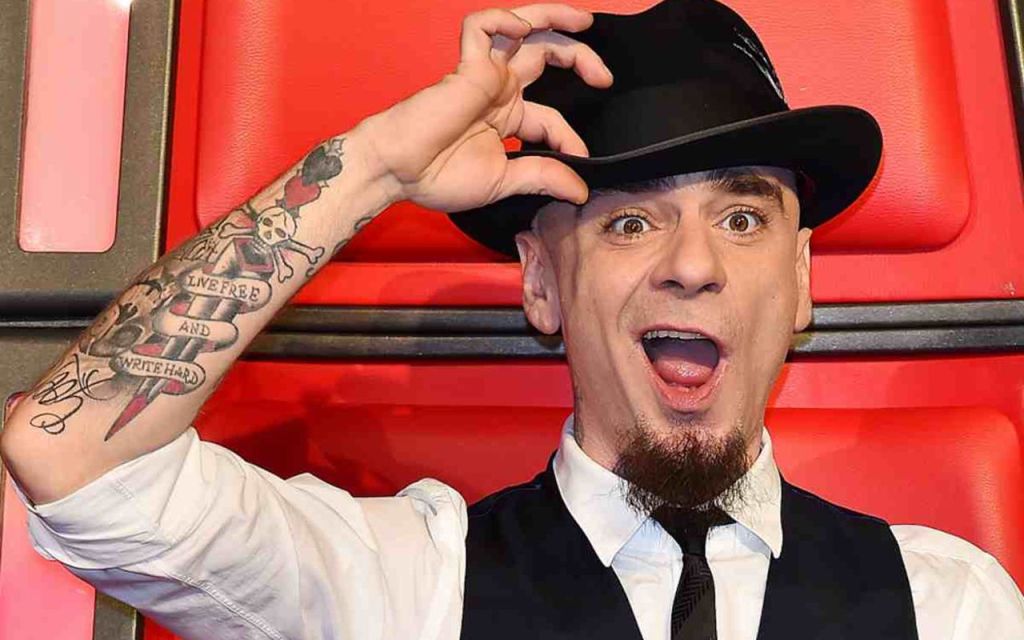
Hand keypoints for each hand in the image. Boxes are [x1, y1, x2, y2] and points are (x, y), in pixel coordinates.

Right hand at [359, 4, 612, 211]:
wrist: (398, 170)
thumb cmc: (439, 176)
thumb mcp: (503, 180)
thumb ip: (542, 178)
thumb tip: (580, 192)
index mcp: (506, 116)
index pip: (552, 117)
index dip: (571, 137)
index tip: (579, 161)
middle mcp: (499, 90)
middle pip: (546, 56)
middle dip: (579, 58)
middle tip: (604, 78)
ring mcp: (484, 74)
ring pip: (523, 29)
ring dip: (555, 19)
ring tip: (584, 22)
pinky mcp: (466, 66)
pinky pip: (481, 27)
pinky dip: (503, 19)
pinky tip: (521, 30)